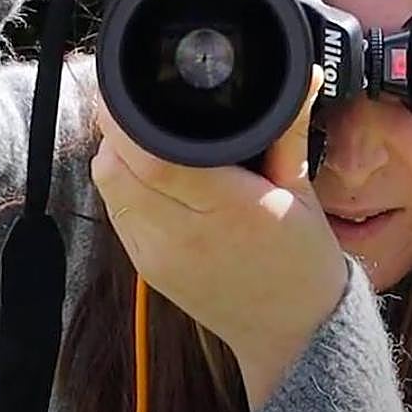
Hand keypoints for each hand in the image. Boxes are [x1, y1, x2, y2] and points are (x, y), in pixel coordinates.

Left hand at [90, 65, 348, 408]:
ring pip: (107, 190)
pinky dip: (121, 186)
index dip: (126, 121)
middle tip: (132, 105)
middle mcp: (183, 235)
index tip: (124, 88)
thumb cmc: (302, 262)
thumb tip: (304, 76)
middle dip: (115, 132)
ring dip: (115, 158)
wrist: (294, 335)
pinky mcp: (146, 268)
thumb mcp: (301, 189)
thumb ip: (289, 129)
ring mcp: (157, 256)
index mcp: (227, 209)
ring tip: (140, 136)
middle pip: (115, 171)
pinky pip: (115, 213)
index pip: (152, 157)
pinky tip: (146, 172)